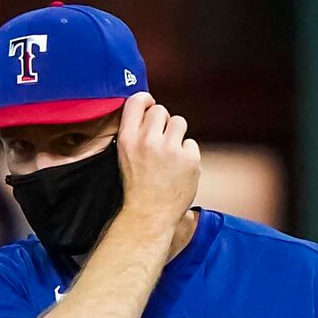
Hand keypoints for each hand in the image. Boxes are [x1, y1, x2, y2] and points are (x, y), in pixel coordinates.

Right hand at [114, 92, 200, 235]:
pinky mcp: (189, 158)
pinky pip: (191, 143)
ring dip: (177, 136)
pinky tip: (179, 170)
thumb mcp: (126, 158)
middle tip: (161, 144)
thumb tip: (149, 110)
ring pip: (179, 122)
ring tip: (171, 156)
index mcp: (128, 140)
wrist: (149, 217)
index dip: (146, 100)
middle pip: (160, 110)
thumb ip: (135, 134)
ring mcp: (170, 150)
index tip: (150, 105)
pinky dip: (188, 155)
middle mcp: (147, 141)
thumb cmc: (138, 189)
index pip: (136, 101)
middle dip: (163, 123)